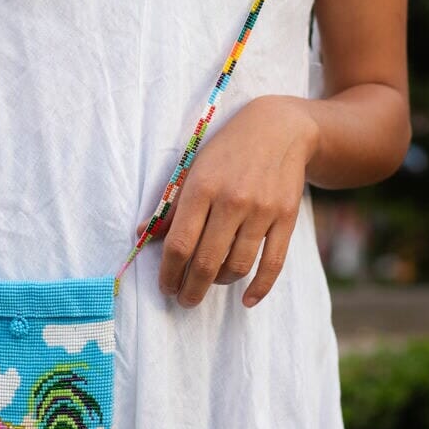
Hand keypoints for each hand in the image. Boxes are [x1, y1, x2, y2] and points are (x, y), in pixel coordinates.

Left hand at [143, 96, 317, 309]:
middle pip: (206, 261)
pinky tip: (247, 299)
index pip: (179, 244)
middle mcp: (232, 200)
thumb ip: (172, 206)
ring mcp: (262, 211)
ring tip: (210, 282)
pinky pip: (273, 263)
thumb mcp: (195, 170)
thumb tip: (143, 234)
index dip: (169, 273)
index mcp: (202, 187)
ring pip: (237, 266)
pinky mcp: (286, 218)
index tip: (166, 287)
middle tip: (184, 299)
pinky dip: (260, 287)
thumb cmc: (227, 151)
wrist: (278, 129)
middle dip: (191, 289)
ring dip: (220, 283)